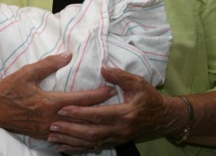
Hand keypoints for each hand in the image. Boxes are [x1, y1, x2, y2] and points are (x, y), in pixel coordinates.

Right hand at [0, 53, 117, 138]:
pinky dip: (76, 135)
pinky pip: (64, 137)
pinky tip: (84, 134)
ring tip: (104, 120)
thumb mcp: (28, 72)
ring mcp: (46, 130)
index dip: (97, 95)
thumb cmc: (9, 88)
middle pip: (81, 116)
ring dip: (90, 125)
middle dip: (99, 110)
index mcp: (49, 103)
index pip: (79, 100)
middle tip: (114, 104)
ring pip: (74, 131)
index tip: (110, 90)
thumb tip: (68, 55)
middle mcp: (50, 119)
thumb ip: (49, 64)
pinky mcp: (41, 136)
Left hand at [48, 66, 172, 152]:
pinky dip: (77, 148)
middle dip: (70, 129)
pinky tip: (64, 147)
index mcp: (125, 113)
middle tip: (52, 125)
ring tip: (53, 137)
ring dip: (71, 140)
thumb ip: (119, 76)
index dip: (80, 113)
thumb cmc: (149, 97)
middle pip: (92, 132)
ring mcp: (118, 138)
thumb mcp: (138, 82)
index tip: (63, 108)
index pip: (98, 114)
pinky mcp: (115, 142)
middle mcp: (120, 129)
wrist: (163, 117)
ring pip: (91, 142)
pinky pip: (94, 147)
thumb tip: (102, 68)